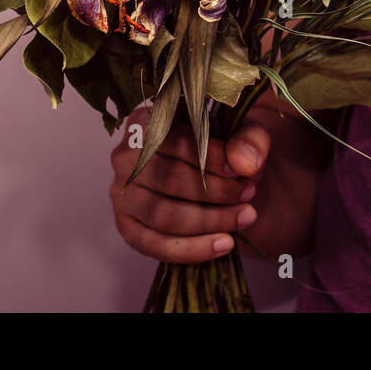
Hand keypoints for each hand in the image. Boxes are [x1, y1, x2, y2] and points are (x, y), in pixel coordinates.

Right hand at [109, 104, 270, 262]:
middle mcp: (124, 155)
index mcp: (146, 121)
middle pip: (167, 178)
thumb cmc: (225, 147)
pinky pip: (153, 244)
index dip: (209, 157)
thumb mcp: (244, 131)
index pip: (173, 140)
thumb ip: (249, 138)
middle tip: (248, 194)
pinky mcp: (126, 225)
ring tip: (244, 217)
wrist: (220, 177)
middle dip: (214, 191)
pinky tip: (224, 244)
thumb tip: (243, 163)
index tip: (240, 171)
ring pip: (162, 214)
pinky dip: (192, 248)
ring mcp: (121, 193)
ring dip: (209, 220)